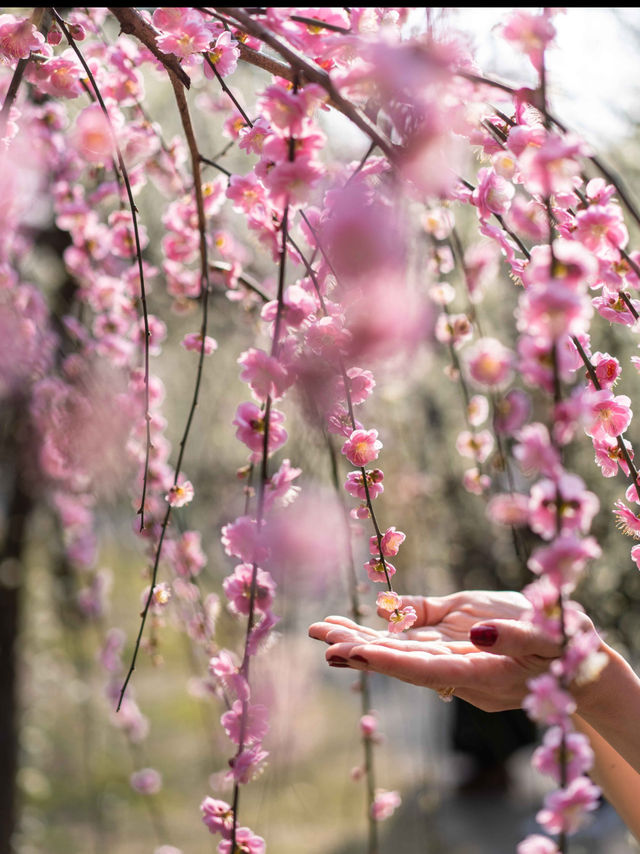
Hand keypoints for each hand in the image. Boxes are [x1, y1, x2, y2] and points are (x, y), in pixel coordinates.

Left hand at [309, 590, 598, 711]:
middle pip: (401, 660)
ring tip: (321, 628)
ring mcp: (454, 651)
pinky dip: (386, 625)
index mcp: (482, 675)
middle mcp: (459, 667)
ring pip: (401, 646)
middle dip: (359, 647)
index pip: (426, 669)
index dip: (388, 661)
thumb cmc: (568, 648)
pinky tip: (358, 621)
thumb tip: (477, 633)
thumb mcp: (550, 639)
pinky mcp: (455, 632)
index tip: (350, 652)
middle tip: (318, 635)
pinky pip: (416, 628)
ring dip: (362, 636)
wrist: (570, 653)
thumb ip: (515, 637)